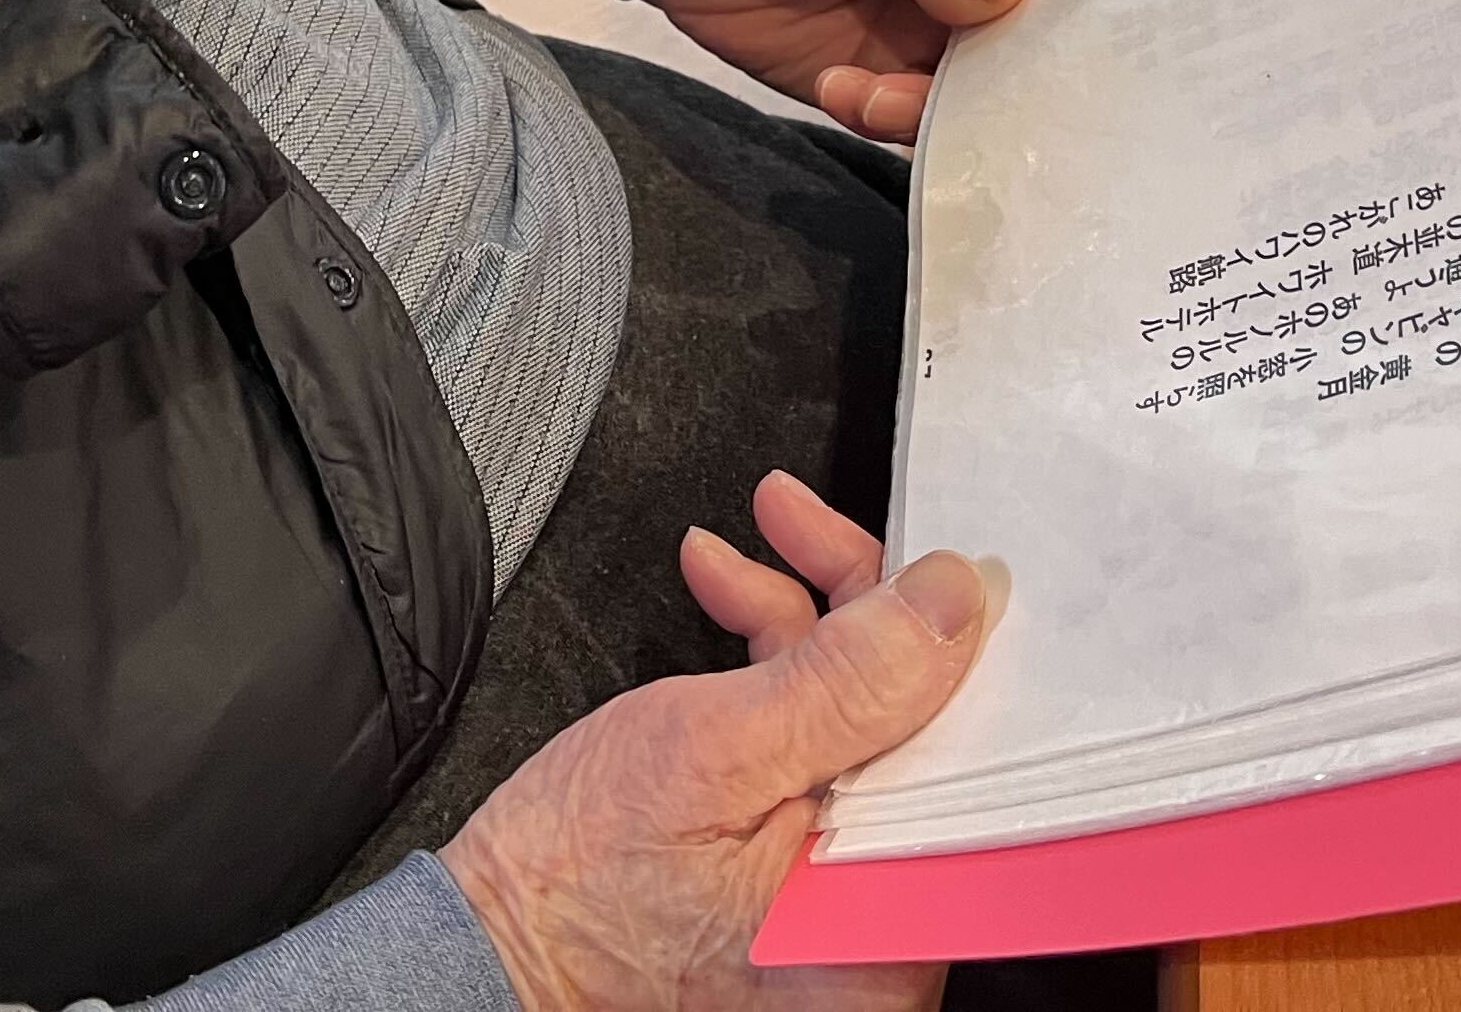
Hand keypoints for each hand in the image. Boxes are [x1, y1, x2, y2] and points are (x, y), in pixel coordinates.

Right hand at [442, 474, 990, 1011]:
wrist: (490, 935)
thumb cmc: (576, 883)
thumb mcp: (713, 750)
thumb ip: (847, 680)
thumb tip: (949, 602)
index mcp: (886, 928)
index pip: (971, 752)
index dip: (947, 635)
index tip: (910, 554)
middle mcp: (888, 929)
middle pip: (924, 725)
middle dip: (863, 606)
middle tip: (801, 524)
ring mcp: (848, 900)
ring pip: (874, 717)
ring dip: (811, 617)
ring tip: (744, 548)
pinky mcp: (808, 869)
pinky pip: (830, 745)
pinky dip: (785, 664)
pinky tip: (738, 599)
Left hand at [613, 0, 1031, 140]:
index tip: (1104, 20)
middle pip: (1031, 28)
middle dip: (1023, 65)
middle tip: (995, 86)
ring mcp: (919, 24)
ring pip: (976, 86)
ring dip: (943, 104)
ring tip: (876, 89)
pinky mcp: (871, 73)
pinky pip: (909, 117)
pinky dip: (888, 119)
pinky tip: (841, 88)